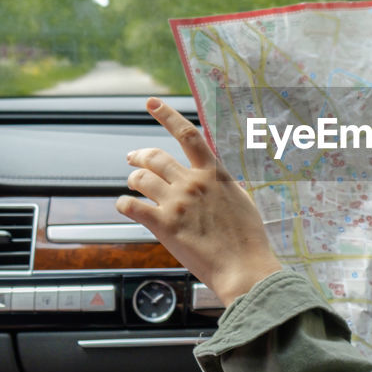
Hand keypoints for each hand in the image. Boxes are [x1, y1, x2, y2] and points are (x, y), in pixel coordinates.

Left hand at [116, 97, 280, 305]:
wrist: (244, 268)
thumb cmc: (248, 239)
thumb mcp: (241, 200)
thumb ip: (223, 184)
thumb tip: (214, 176)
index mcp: (214, 174)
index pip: (188, 135)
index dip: (167, 115)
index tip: (152, 103)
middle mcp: (193, 183)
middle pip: (155, 157)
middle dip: (139, 155)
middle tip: (132, 158)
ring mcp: (177, 203)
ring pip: (141, 179)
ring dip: (133, 180)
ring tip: (132, 185)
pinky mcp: (164, 225)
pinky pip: (131, 206)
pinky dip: (123, 204)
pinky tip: (124, 206)